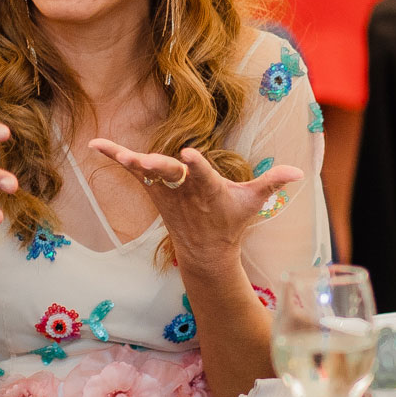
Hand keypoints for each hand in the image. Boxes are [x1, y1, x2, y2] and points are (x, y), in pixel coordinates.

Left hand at [84, 139, 300, 260]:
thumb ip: (272, 183)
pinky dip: (113, 156)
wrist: (204, 251)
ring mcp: (165, 190)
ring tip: (109, 150)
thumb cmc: (230, 221)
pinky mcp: (153, 188)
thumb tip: (301, 173)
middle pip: (169, 174)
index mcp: (208, 188)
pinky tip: (94, 145)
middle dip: (158, 167)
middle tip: (143, 161)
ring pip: (146, 173)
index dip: (194, 165)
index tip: (187, 154)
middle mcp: (184, 189)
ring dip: (129, 162)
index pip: (201, 175)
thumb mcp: (252, 203)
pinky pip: (130, 170)